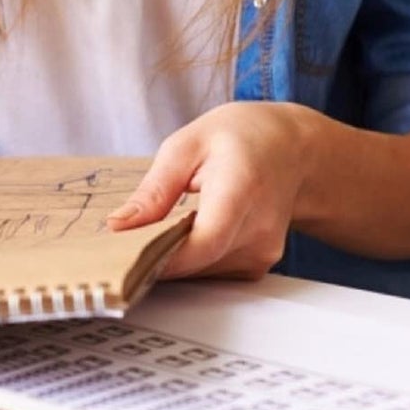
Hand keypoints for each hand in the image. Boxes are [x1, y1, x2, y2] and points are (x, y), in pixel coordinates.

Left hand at [107, 101, 317, 279]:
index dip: (162, 255)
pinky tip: (180, 235)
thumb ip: (154, 190)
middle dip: (155, 256)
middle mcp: (260, 229)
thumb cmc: (239, 137)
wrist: (290, 149)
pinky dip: (191, 258)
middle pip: (198, 261)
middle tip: (120, 242)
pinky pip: (214, 271)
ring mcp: (264, 252)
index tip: (124, 253)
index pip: (204, 241)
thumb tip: (118, 225)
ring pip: (202, 271)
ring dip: (172, 258)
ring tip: (150, 230)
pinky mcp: (259, 265)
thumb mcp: (187, 145)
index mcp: (242, 188)